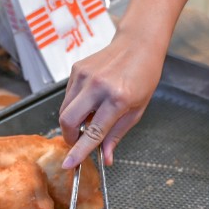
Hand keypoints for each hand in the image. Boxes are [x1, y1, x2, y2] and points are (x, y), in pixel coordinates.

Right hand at [59, 30, 167, 168]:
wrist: (138, 44)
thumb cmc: (143, 76)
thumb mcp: (136, 110)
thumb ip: (117, 135)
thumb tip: (106, 158)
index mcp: (117, 98)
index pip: (93, 132)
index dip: (79, 151)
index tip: (69, 164)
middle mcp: (98, 86)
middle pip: (67, 120)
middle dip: (70, 137)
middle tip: (80, 140)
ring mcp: (84, 76)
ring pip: (64, 109)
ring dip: (73, 120)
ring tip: (92, 114)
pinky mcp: (77, 69)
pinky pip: (68, 96)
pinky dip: (75, 105)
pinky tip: (91, 99)